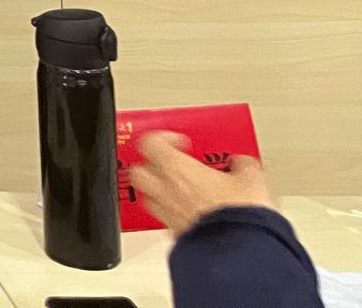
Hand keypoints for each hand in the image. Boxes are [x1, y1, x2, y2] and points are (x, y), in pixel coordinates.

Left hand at [132, 131, 273, 235]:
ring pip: (150, 197)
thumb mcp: (251, 180)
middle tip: (173, 165)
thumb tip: (242, 163)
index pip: (151, 143)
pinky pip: (165, 220)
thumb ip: (242, 165)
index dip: (162, 138)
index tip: (179, 142)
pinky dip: (174, 214)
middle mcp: (166, 191)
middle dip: (152, 166)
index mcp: (177, 170)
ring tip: (181, 190)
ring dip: (161, 191)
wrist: (241, 254)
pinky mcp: (177, 237)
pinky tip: (192, 215)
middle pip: (140, 171)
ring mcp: (168, 216)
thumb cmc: (240, 216)